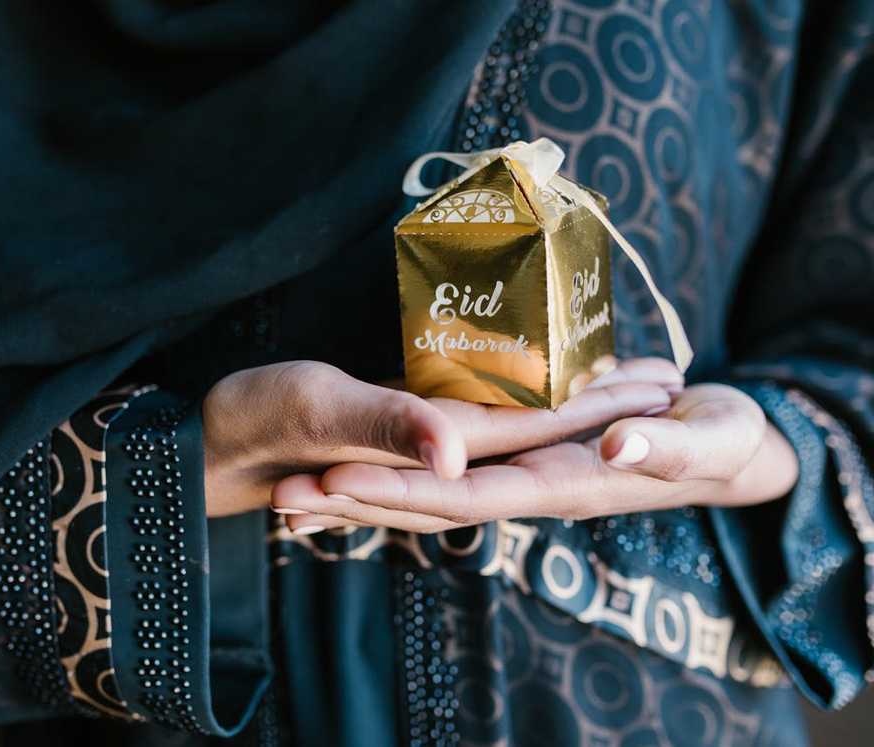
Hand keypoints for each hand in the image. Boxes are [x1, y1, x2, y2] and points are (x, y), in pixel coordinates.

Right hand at [204, 358, 681, 515]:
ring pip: (511, 422)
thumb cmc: (257, 421)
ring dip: (565, 402)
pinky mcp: (397, 424)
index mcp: (430, 452)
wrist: (208, 442)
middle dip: (603, 404)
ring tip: (620, 374)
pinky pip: (474, 411)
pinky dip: (514, 395)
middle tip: (668, 371)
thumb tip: (457, 455)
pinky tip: (532, 377)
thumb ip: (389, 429)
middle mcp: (437, 452)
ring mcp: (419, 442)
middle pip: (538, 428)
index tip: (664, 380)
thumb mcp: (317, 412)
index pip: (536, 431)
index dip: (600, 407)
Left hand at [272, 383, 798, 532]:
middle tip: (284, 495)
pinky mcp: (514, 461)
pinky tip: (344, 480)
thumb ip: (671, 448)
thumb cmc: (732, 440)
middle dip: (357, 501)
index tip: (336, 479)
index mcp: (564, 482)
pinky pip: (443, 480)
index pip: (468, 493)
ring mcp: (517, 478)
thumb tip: (614, 451)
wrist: (735, 451)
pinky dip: (392, 482)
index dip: (402, 489)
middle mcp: (527, 488)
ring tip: (288, 499)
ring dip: (359, 500)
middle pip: (426, 502)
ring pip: (424, 497)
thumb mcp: (718, 437)